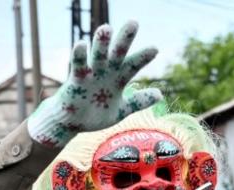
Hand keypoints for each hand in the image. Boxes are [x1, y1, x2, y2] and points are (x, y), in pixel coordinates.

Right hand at [26, 21, 161, 147]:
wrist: (72, 123)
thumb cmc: (96, 114)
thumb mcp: (121, 110)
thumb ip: (138, 101)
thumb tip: (160, 95)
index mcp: (118, 79)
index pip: (133, 65)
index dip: (142, 58)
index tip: (155, 49)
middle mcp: (106, 72)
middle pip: (117, 53)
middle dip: (124, 39)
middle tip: (133, 23)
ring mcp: (91, 75)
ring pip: (98, 56)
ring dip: (101, 43)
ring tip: (106, 28)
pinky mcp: (76, 80)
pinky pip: (78, 66)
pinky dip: (79, 56)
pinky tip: (81, 44)